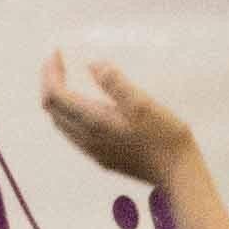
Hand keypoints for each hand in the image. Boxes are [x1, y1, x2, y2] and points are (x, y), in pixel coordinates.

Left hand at [38, 50, 200, 184]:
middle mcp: (87, 139)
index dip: (50, 73)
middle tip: (59, 63)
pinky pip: (74, 134)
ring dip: (59, 100)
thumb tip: (91, 65)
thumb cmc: (163, 136)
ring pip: (62, 124)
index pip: (55, 96)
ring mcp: (94, 152)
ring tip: (67, 80)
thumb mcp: (142, 103)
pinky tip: (86, 107)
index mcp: (93, 122)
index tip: (56, 53)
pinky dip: (70, 114)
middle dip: (50, 83)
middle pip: (53, 110)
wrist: (178, 174)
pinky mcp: (104, 159)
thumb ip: (114, 83)